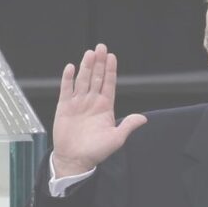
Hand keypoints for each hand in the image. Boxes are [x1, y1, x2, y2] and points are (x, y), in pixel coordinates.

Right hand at [52, 43, 146, 176]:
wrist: (75, 159)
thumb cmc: (96, 151)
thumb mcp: (116, 139)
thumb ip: (128, 126)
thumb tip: (143, 118)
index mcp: (105, 108)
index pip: (109, 85)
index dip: (110, 71)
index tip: (112, 57)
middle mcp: (92, 102)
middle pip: (96, 78)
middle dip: (99, 63)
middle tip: (101, 47)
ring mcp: (78, 103)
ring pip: (83, 80)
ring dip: (86, 67)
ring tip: (89, 53)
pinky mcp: (64, 107)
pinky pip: (66, 90)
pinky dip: (68, 79)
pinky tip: (71, 68)